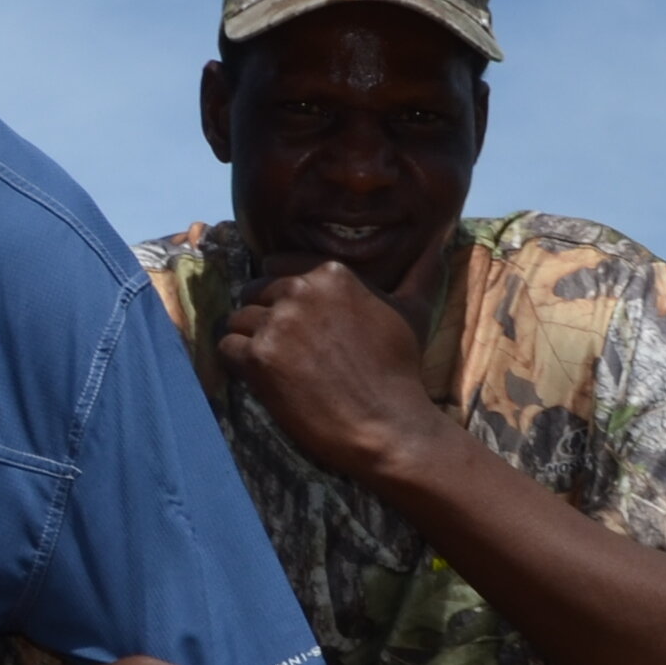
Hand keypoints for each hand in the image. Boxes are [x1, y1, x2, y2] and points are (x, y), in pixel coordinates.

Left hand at [216, 264, 442, 487]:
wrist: (387, 423)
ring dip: (247, 339)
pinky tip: (259, 376)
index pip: (276, 265)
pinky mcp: (258, 358)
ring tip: (270, 363)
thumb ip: (420, 271)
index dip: (279, 291)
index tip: (292, 317)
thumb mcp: (415, 310)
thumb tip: (440, 241)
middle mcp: (300, 290)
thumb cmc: (401, 368)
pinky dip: (236, 362)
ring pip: (236, 319)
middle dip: (262, 315)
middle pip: (253, 291)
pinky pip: (226, 348)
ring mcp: (277, 323)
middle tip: (281, 345)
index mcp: (331, 272)